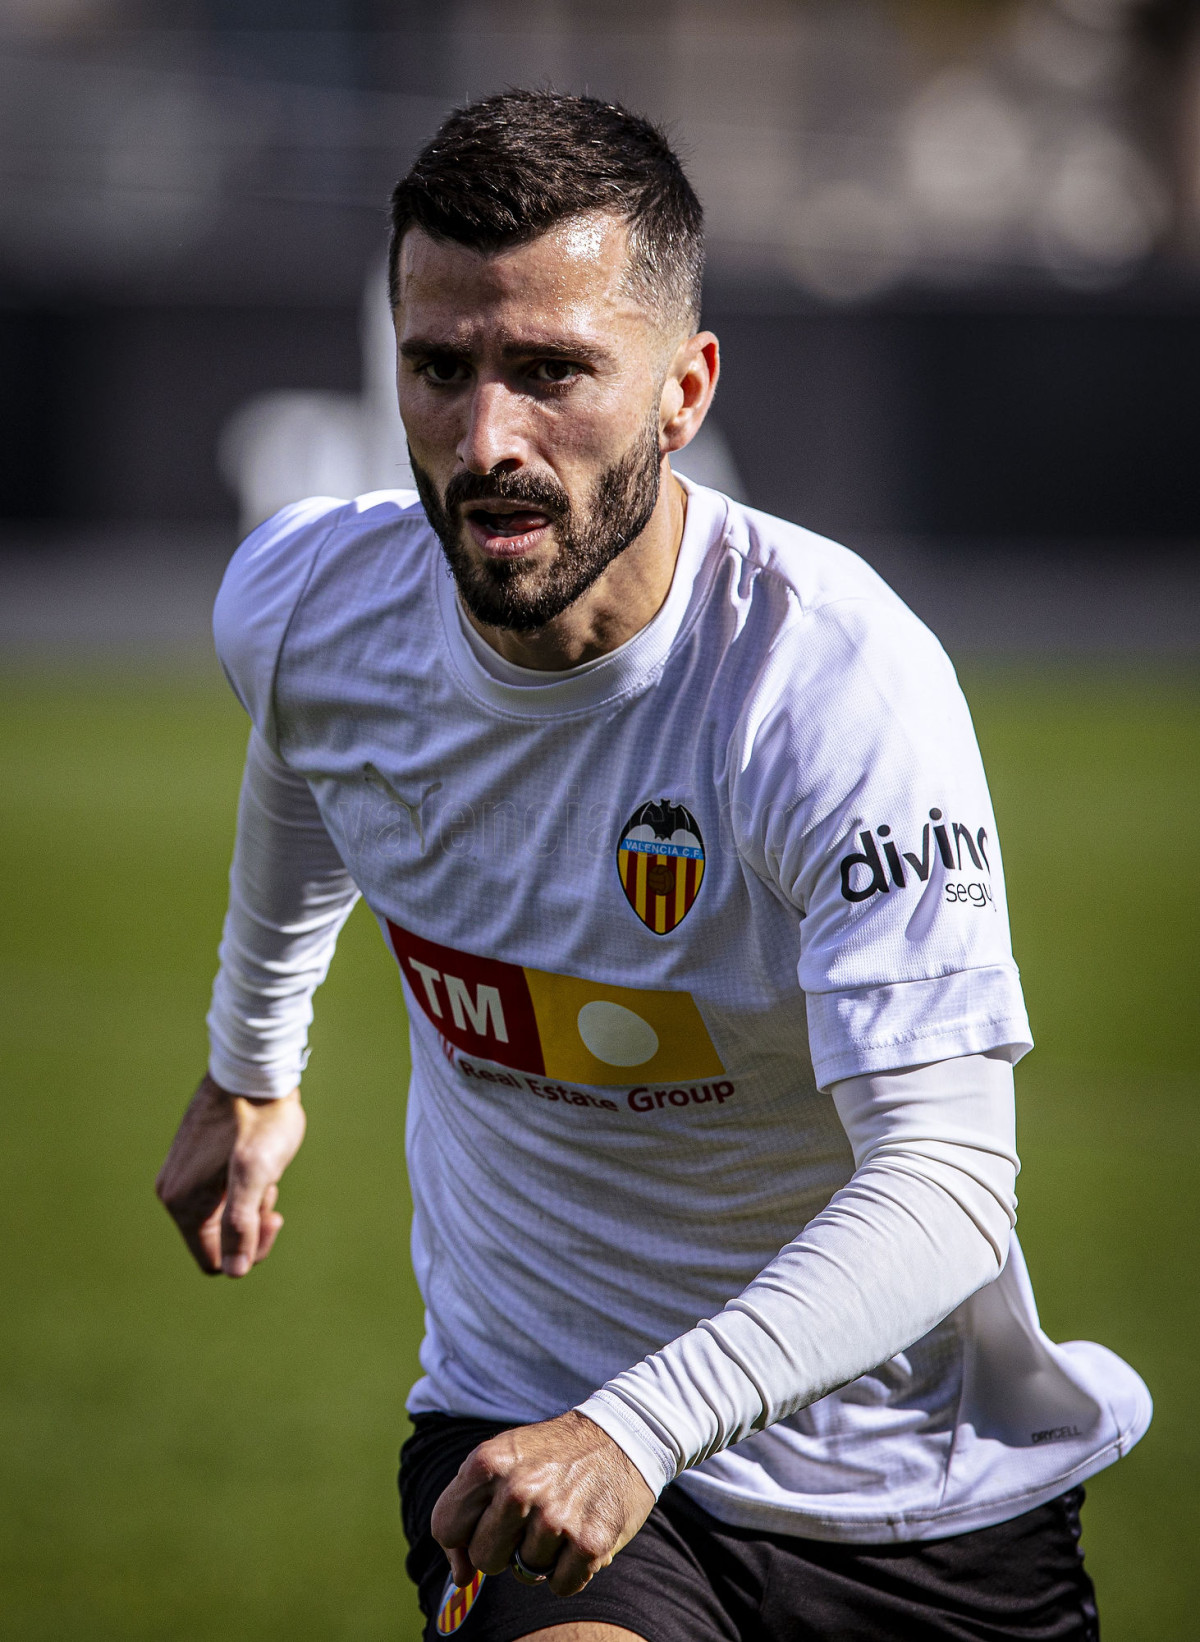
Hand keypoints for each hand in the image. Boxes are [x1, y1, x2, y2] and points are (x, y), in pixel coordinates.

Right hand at [156, 1073, 305, 1276]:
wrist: (254, 1070)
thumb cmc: (260, 1118)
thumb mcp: (257, 1173)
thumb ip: (242, 1223)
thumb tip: (234, 1270)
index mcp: (182, 1202)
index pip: (213, 1262)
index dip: (249, 1250)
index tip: (272, 1216)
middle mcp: (173, 1192)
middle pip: (217, 1241)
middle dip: (251, 1222)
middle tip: (269, 1188)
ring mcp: (181, 1175)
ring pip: (221, 1216)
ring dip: (250, 1202)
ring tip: (263, 1168)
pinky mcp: (194, 1161)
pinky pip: (219, 1194)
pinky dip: (242, 1185)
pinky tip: (255, 1159)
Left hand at [431, 1410, 655, 1597]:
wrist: (622, 1435)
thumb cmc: (553, 1453)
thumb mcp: (502, 1458)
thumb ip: (468, 1508)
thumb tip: (460, 1578)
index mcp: (488, 1463)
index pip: (446, 1527)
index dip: (460, 1538)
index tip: (480, 1531)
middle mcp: (518, 1489)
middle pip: (483, 1558)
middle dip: (502, 1549)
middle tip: (527, 1522)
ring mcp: (555, 1517)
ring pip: (524, 1573)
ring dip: (541, 1556)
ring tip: (559, 1519)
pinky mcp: (590, 1542)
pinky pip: (560, 1585)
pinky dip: (570, 1571)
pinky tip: (579, 1536)